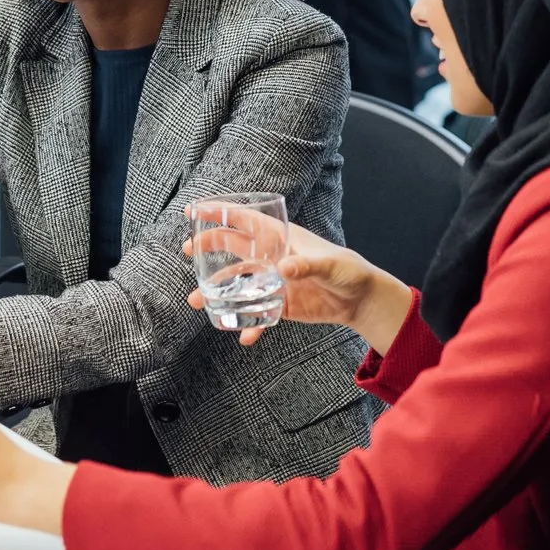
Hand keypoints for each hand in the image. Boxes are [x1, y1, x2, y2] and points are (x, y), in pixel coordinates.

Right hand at [183, 211, 411, 352]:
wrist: (361, 300)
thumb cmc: (348, 271)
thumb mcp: (330, 265)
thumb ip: (307, 265)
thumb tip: (285, 268)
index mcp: (282, 238)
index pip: (246, 220)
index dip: (220, 212)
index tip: (194, 212)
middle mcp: (273, 257)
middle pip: (233, 247)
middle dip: (209, 247)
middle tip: (188, 252)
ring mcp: (274, 281)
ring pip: (238, 283)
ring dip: (217, 290)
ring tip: (197, 301)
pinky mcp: (280, 304)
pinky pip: (257, 314)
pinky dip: (248, 325)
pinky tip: (243, 337)